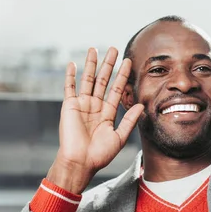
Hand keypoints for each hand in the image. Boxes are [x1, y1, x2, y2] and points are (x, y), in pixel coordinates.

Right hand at [47, 47, 143, 193]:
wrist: (80, 163)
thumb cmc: (99, 155)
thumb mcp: (119, 137)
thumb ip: (129, 120)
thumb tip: (141, 105)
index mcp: (107, 113)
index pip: (116, 89)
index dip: (122, 76)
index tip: (128, 62)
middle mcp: (94, 106)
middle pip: (103, 80)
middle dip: (108, 65)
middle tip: (114, 49)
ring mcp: (82, 105)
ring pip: (87, 80)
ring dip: (91, 64)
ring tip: (95, 49)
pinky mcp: (69, 107)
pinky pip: (69, 88)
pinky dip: (70, 76)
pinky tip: (73, 64)